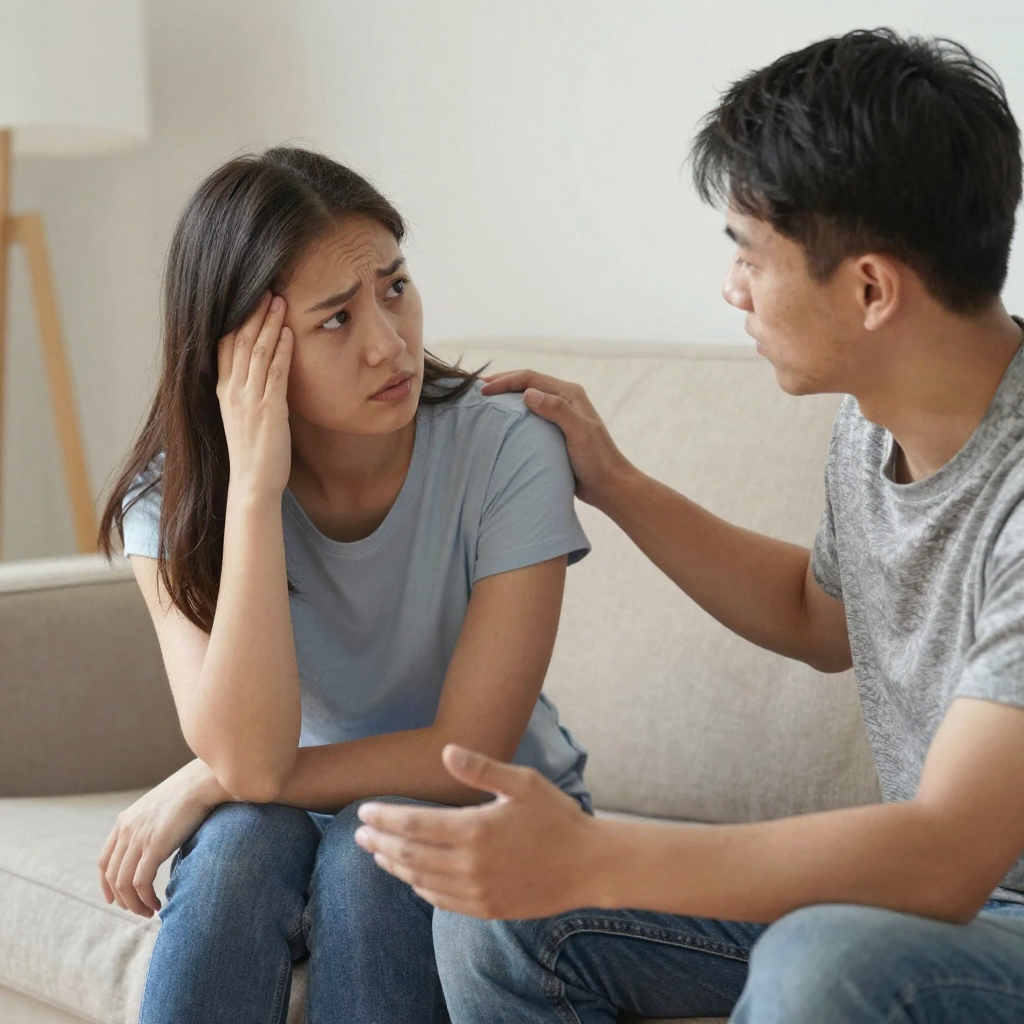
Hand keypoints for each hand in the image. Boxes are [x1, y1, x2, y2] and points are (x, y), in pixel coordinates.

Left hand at [98, 759, 228, 916]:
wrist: (202, 782)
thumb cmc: (190, 793)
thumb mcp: (161, 809)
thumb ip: (152, 826)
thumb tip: (158, 844)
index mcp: (125, 821)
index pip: (105, 861)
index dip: (106, 885)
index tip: (115, 900)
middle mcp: (126, 830)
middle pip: (112, 876)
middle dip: (123, 899)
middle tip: (139, 910)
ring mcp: (138, 838)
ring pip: (124, 884)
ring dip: (134, 904)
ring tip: (149, 912)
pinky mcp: (154, 846)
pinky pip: (140, 883)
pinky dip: (145, 899)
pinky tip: (157, 904)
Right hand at [216, 293, 293, 498]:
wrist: (252, 484)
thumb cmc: (253, 453)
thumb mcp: (244, 415)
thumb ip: (249, 391)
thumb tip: (264, 371)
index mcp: (224, 390)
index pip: (225, 344)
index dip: (237, 318)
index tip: (248, 296)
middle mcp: (232, 390)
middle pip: (240, 340)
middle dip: (253, 312)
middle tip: (266, 286)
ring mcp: (249, 399)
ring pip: (257, 351)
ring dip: (269, 323)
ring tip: (280, 300)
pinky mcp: (268, 410)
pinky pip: (275, 373)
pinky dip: (282, 350)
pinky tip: (290, 333)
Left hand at [355, 745, 605, 919]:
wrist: (589, 866)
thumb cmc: (557, 817)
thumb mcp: (523, 782)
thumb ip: (481, 768)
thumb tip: (446, 751)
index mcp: (474, 830)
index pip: (413, 824)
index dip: (384, 818)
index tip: (363, 811)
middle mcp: (469, 865)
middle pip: (409, 853)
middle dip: (380, 841)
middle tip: (359, 832)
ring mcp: (476, 892)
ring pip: (420, 879)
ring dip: (394, 865)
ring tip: (378, 852)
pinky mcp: (486, 909)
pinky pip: (440, 900)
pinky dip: (419, 886)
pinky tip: (412, 876)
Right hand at [480, 370, 632, 507]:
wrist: (609, 486)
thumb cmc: (598, 460)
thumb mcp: (580, 433)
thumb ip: (557, 411)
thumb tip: (527, 394)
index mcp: (570, 394)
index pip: (531, 378)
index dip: (506, 381)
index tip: (483, 390)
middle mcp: (564, 400)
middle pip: (527, 384)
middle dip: (502, 383)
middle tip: (477, 389)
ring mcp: (559, 416)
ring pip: (527, 400)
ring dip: (506, 398)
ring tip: (484, 401)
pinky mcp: (554, 432)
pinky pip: (529, 417)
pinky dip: (513, 415)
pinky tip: (500, 422)